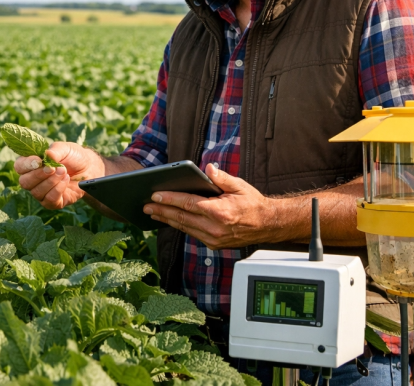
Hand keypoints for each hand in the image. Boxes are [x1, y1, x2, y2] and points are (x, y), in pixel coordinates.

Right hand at [15, 142, 103, 209]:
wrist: (89, 168)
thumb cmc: (73, 156)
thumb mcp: (65, 148)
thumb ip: (55, 151)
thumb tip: (46, 156)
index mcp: (31, 164)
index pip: (19, 167)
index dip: (27, 165)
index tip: (39, 160)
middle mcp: (33, 180)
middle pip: (24, 182)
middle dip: (39, 175)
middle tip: (54, 168)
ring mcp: (41, 192)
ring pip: (37, 192)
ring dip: (52, 181)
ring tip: (64, 171)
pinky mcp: (52, 202)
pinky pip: (49, 200)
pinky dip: (59, 189)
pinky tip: (66, 180)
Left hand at [142, 163, 277, 249]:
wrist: (267, 225)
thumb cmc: (253, 203)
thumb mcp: (239, 185)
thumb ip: (221, 177)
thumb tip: (207, 169)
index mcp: (219, 212)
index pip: (188, 204)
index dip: (170, 199)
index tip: (155, 195)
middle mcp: (214, 228)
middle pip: (181, 218)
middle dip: (161, 211)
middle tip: (146, 205)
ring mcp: (213, 239)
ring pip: (184, 228)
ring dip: (167, 220)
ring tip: (153, 213)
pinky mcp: (213, 245)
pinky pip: (192, 233)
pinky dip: (180, 226)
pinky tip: (170, 220)